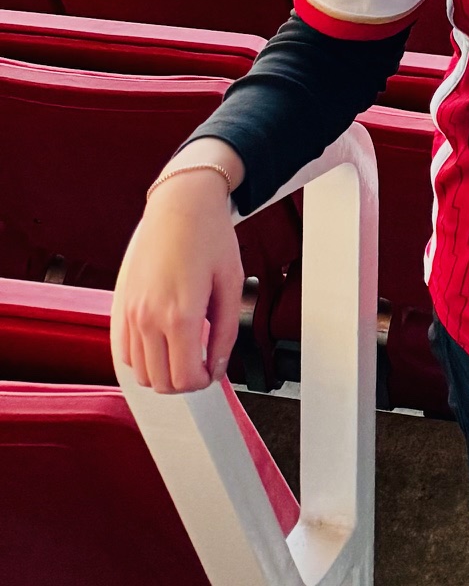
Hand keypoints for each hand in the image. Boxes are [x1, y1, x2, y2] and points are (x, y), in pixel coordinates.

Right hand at [111, 156, 246, 394]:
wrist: (180, 203)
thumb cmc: (209, 236)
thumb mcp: (232, 283)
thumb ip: (227, 332)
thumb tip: (217, 368)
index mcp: (181, 314)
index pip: (184, 378)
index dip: (201, 382)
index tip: (210, 371)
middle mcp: (149, 318)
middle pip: (160, 382)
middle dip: (183, 382)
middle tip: (199, 366)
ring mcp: (130, 313)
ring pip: (139, 372)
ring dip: (161, 373)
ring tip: (182, 354)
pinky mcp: (119, 306)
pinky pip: (123, 352)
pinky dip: (140, 359)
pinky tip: (160, 345)